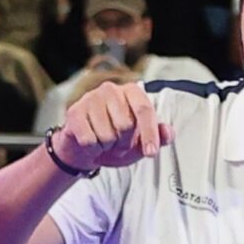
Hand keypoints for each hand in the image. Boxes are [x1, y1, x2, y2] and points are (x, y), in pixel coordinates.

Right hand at [52, 80, 172, 170]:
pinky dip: (92, 149)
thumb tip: (169, 133)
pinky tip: (90, 143)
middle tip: (118, 143)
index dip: (150, 133)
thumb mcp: (140, 143)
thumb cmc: (116, 141)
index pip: (144, 109)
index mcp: (131, 91)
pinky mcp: (74, 112)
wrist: (84, 149)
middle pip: (125, 125)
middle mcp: (110, 89)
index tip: (151, 153)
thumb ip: (158, 137)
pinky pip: (89, 140)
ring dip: (107, 147)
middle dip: (123, 143)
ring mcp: (90, 99)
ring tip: (104, 142)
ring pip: (106, 135)